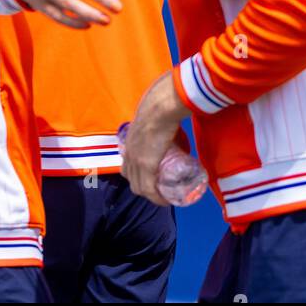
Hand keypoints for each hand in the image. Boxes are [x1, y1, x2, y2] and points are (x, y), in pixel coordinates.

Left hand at [121, 70, 191, 205]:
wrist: (162, 104)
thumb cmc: (162, 103)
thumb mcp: (156, 113)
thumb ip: (163, 114)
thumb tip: (176, 114)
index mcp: (130, 140)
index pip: (128, 163)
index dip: (137, 172)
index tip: (152, 175)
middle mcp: (129, 151)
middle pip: (130, 177)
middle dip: (143, 186)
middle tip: (160, 187)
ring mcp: (136, 160)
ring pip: (138, 186)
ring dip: (150, 194)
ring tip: (163, 196)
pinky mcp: (146, 165)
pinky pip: (149, 189)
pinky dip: (156, 198)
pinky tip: (164, 201)